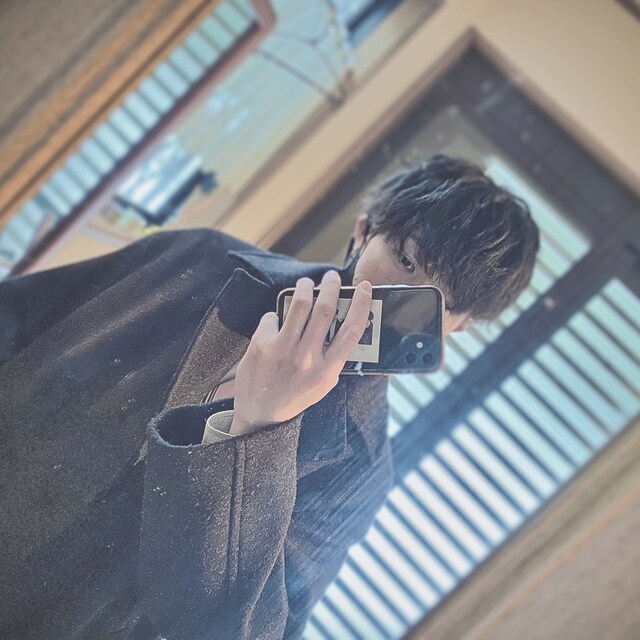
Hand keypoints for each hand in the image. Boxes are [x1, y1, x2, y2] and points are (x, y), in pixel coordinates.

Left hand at [229, 270, 372, 435]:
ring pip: (299, 305)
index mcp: (327, 371)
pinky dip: (276, 315)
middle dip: (330, 286)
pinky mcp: (262, 344)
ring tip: (306, 284)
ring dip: (305, 288)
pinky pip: (273, 316)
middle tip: (331, 277)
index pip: (351, 331)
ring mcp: (283, 350)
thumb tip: (342, 323)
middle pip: (324, 310)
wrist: (259, 413)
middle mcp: (307, 359)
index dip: (360, 305)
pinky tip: (276, 323)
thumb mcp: (323, 384)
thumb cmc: (294, 396)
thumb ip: (333, 357)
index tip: (364, 288)